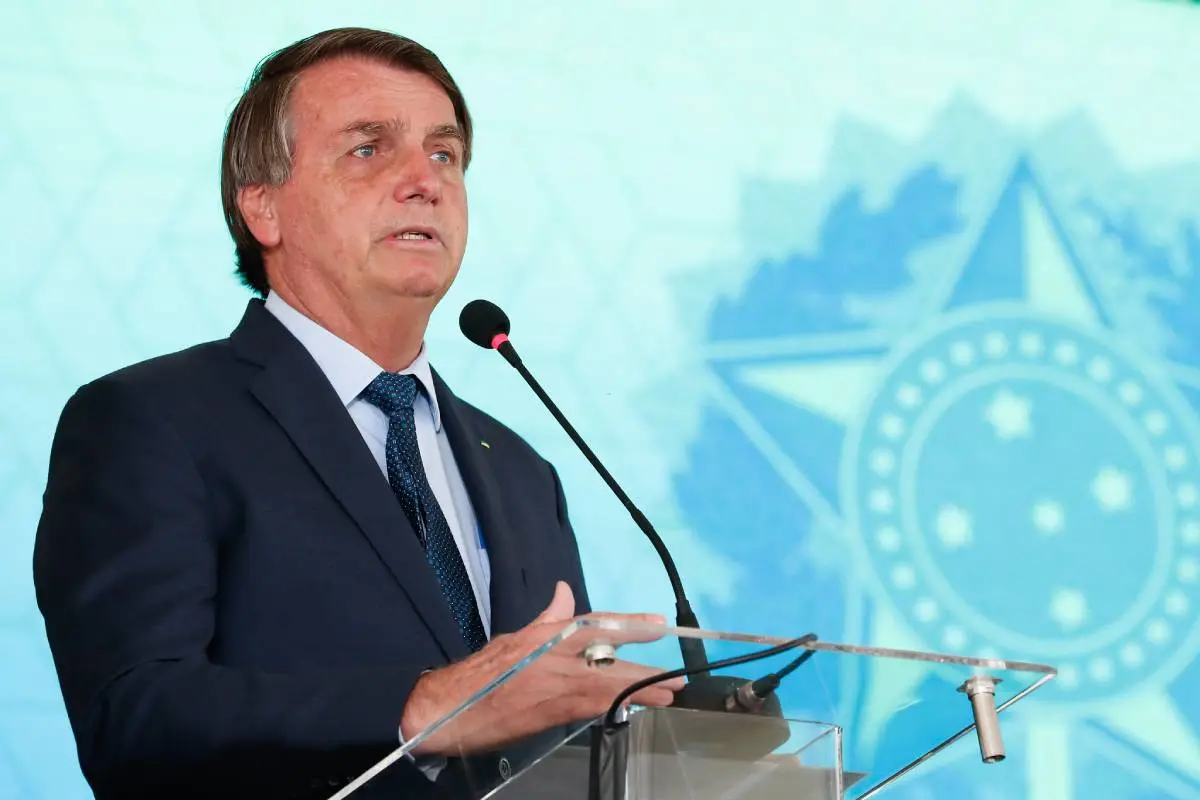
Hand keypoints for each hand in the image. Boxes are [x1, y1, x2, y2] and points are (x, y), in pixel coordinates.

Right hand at [399, 581, 683, 754]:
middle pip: (610, 658)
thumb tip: (564, 592)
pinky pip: (593, 707)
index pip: (596, 624)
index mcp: (546, 636)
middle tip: (676, 675)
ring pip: (608, 685)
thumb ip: (548, 618)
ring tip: (669, 695)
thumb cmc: (481, 673)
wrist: (449, 708)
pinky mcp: (553, 713)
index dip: (629, 625)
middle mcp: (555, 657)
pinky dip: (616, 706)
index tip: (657, 624)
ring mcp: (556, 686)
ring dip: (640, 691)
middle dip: (644, 666)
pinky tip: (636, 709)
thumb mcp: (516, 638)